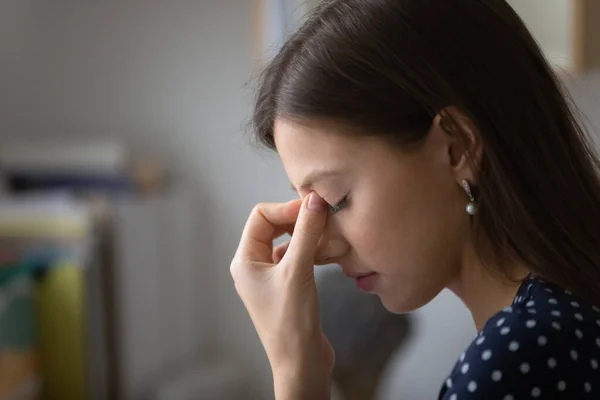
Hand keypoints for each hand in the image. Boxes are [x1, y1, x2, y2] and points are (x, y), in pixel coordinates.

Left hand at [230, 194, 333, 399]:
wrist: (301, 364)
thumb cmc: (291, 323)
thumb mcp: (298, 271)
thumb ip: (306, 233)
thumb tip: (315, 200)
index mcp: (245, 260)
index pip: (261, 216)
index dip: (287, 208)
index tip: (314, 207)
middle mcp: (254, 266)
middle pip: (274, 226)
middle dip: (299, 220)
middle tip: (324, 217)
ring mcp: (270, 277)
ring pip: (289, 242)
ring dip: (308, 236)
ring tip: (330, 236)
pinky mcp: (287, 286)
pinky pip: (298, 257)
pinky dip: (313, 251)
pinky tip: (329, 253)